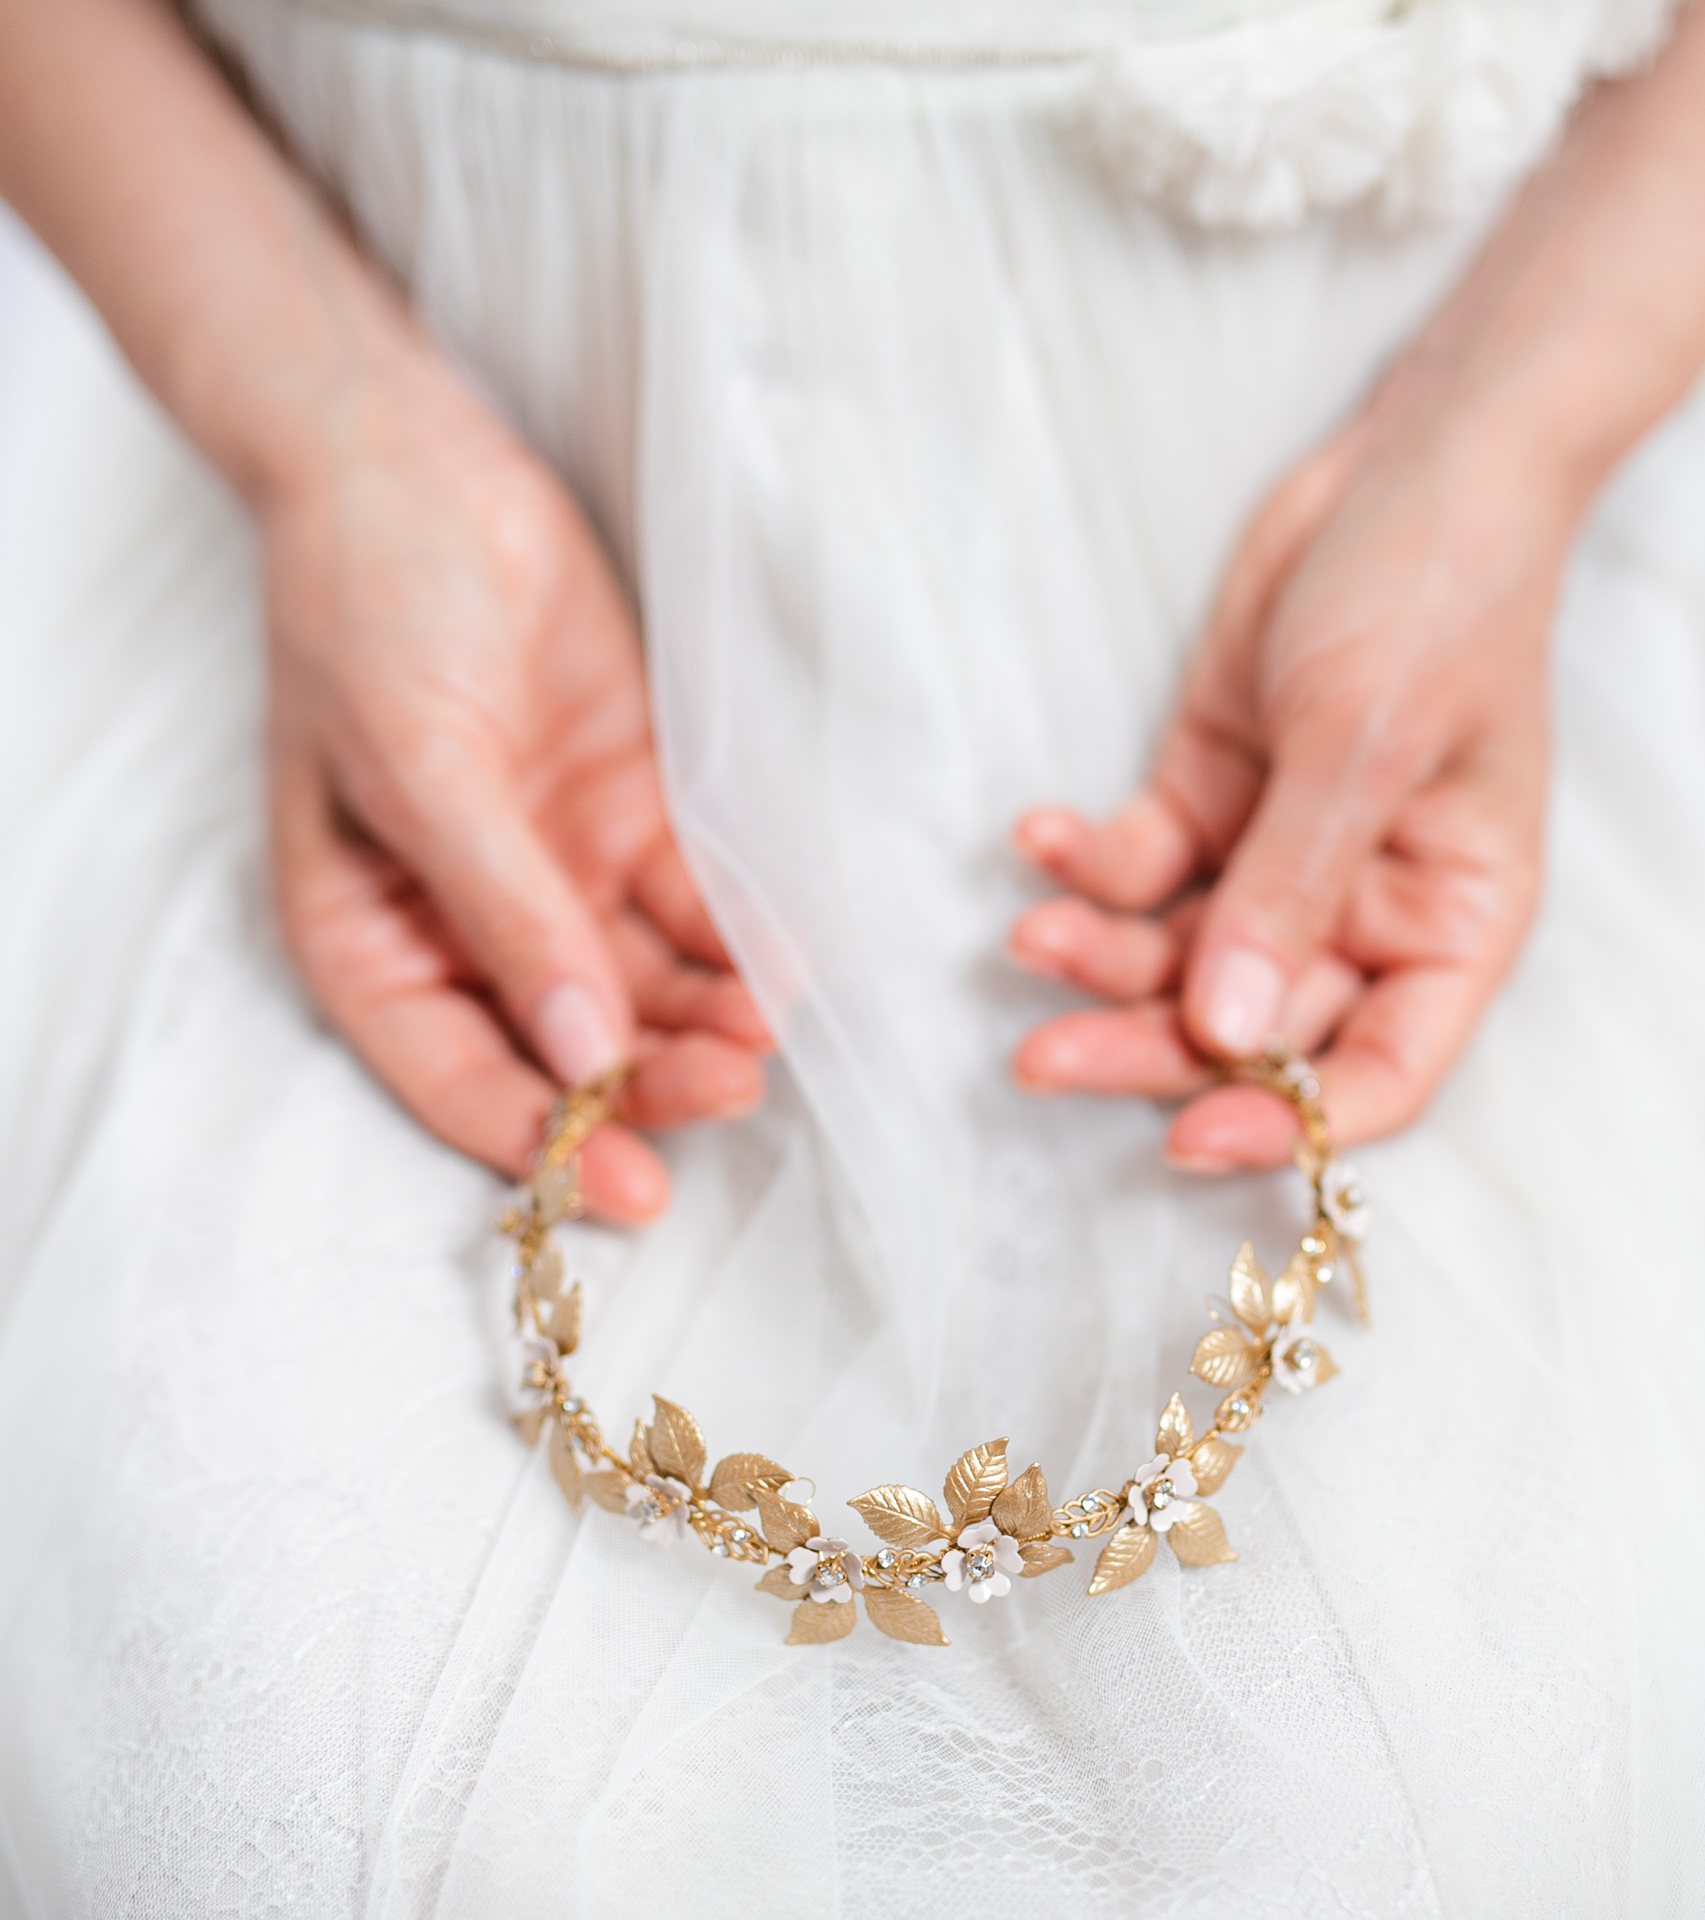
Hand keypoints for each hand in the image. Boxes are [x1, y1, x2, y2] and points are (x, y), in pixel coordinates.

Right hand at [265, 349, 769, 1218]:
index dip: (550, 1145)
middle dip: (654, 1079)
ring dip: (709, 1018)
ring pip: (647, 984)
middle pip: (574, 1044)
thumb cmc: (367, 609)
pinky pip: (692, 901)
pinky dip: (737, 938)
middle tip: (736, 1090)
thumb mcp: (420, 768)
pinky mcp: (627, 815)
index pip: (464, 1080)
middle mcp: (472, 927)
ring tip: (771, 1032)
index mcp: (376, 939)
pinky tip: (784, 965)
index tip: (641, 1190)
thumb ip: (505, 911)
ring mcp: (556, 873)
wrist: (413, 462)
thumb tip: (579, 1051)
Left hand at [1008, 393, 1564, 1167]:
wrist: (1407, 461)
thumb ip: (1292, 890)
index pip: (1381, 1073)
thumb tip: (1225, 1031)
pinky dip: (1084, 861)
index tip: (1186, 1136)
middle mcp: (1363, 913)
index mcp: (1449, 925)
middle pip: (1251, 1027)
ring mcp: (1279, 860)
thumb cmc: (1441, 595)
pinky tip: (1033, 836)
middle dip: (1147, 1045)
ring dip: (1099, 954)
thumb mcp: (1368, 743)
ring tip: (1027, 927)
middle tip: (1044, 1057)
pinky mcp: (1208, 799)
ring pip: (1177, 956)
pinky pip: (1137, 864)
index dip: (1290, 1121)